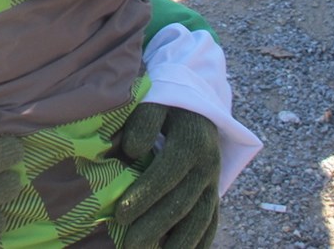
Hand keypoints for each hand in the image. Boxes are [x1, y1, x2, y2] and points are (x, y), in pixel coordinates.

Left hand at [114, 103, 220, 248]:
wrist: (196, 99)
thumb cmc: (164, 99)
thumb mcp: (154, 99)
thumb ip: (143, 120)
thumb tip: (133, 150)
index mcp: (192, 141)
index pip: (167, 173)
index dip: (144, 195)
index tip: (120, 214)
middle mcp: (207, 165)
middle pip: (182, 202)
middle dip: (154, 227)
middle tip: (129, 247)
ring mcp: (213, 181)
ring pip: (200, 218)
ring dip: (178, 243)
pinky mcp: (213, 191)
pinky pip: (210, 222)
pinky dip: (199, 241)